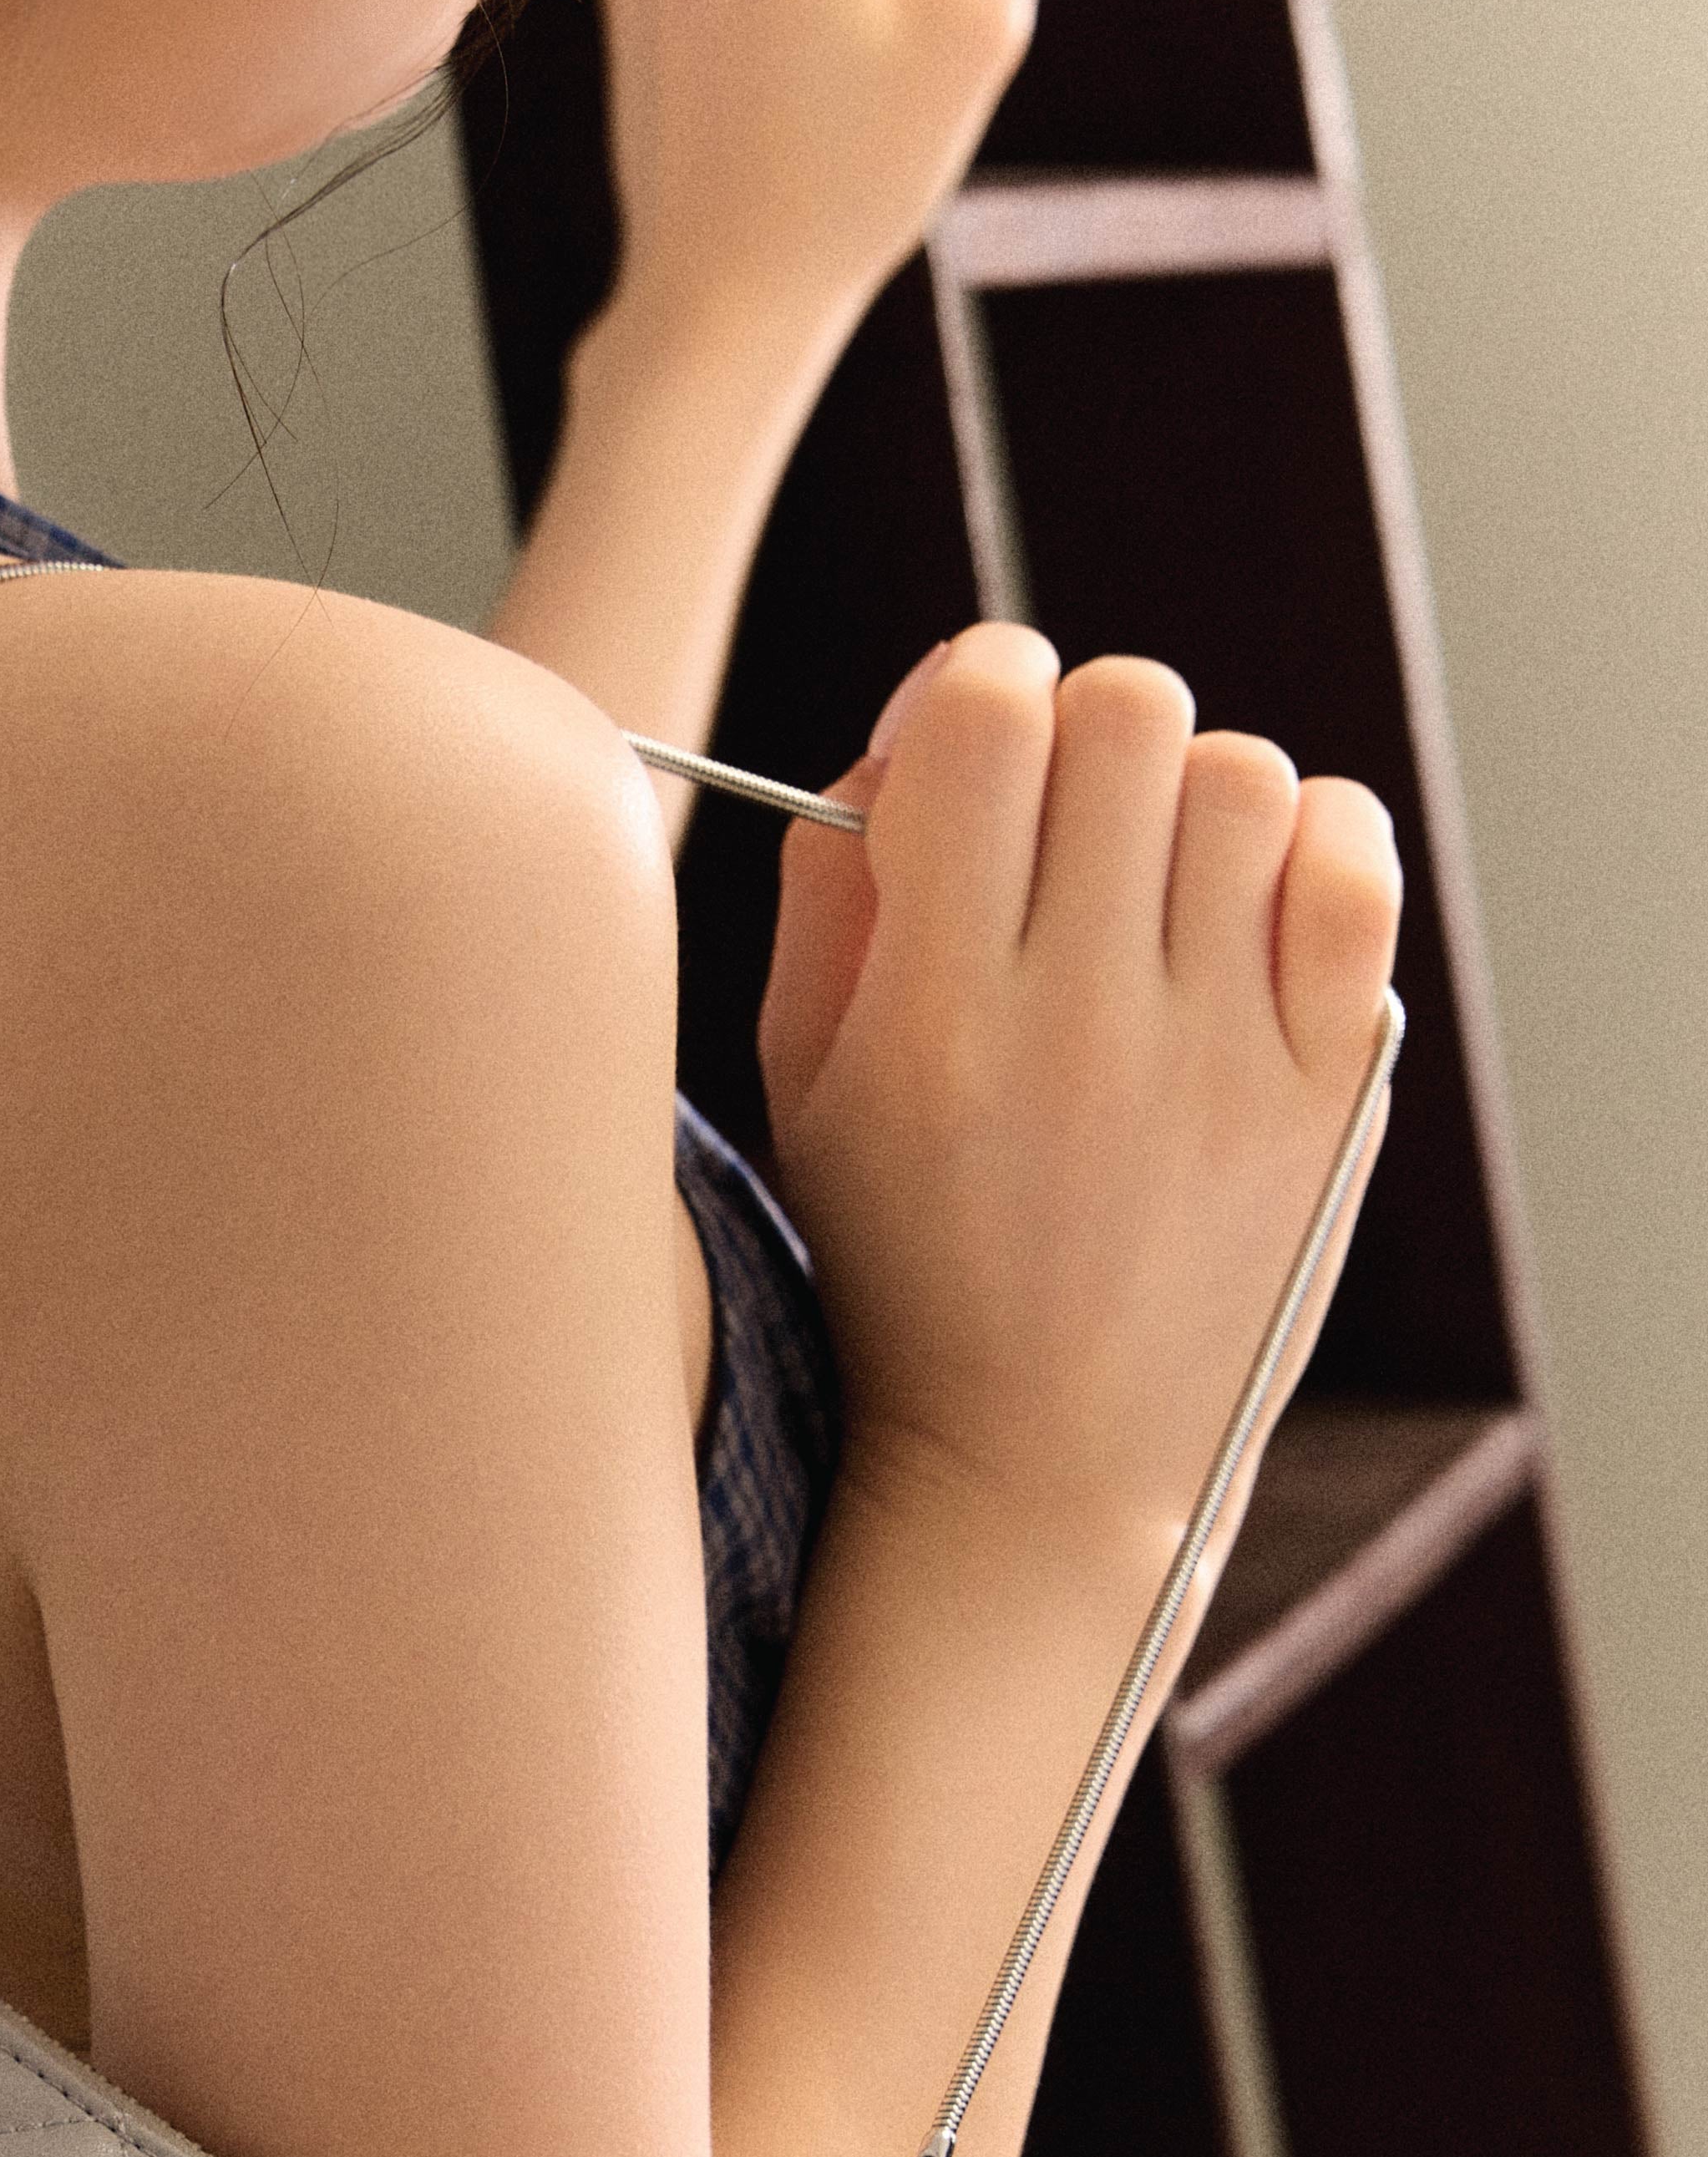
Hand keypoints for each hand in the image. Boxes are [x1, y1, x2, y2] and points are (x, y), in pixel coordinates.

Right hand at [756, 627, 1403, 1556]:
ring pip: (1244, 777)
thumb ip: (829, 893)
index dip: (978, 687)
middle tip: (1065, 823)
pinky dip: (1311, 844)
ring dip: (1191, 796)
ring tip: (1155, 883)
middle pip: (1126, 712)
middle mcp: (1083, 1030)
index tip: (973, 758)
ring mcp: (1219, 1062)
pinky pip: (1353, 870)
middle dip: (1083, 731)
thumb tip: (914, 724)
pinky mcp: (1319, 1095)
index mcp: (934, 1020)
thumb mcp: (803, 1092)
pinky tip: (1253, 903)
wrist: (1038, 1468)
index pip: (987, 714)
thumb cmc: (902, 1267)